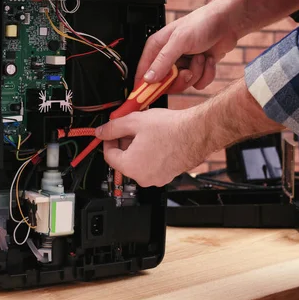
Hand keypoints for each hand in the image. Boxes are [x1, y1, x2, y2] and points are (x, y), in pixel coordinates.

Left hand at [95, 108, 210, 186]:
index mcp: (130, 166)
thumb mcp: (135, 121)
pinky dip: (151, 153)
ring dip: (138, 147)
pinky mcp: (168, 175)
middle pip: (124, 159)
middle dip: (124, 142)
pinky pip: (152, 165)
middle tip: (131, 127)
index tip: (112, 131)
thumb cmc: (171, 129)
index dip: (108, 140)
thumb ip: (113, 127)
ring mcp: (157, 178)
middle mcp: (142, 177)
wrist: (197, 133)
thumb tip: (101, 131)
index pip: (109, 155)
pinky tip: (158, 139)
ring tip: (146, 131)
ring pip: (139, 162)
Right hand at [135, 0, 240, 93]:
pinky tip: (209, 60)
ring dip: (196, 73)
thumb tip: (148, 78)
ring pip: (183, 84)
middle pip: (165, 83)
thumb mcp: (180, 41)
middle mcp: (168, 57)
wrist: (228, 23)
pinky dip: (206, 74)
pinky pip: (197, 84)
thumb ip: (163, 61)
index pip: (143, 72)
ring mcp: (183, 64)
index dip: (145, 86)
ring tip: (201, 58)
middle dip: (180, 79)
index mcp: (157, 47)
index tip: (149, 96)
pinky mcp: (196, 69)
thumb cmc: (202, 23)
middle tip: (187, 71)